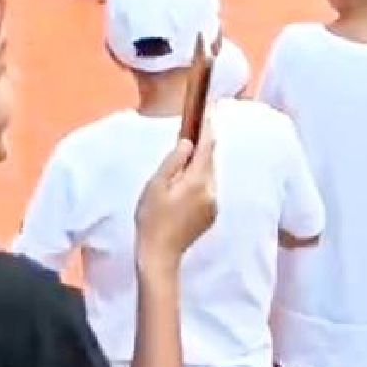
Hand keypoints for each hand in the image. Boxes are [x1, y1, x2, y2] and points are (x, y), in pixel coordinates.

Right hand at [134, 135, 217, 261]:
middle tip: (190, 134)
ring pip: (209, 175)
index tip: (209, 111)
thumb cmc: (152, 218)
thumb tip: (188, 142)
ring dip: (199, 166)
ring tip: (181, 165)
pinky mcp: (211, 215)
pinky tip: (183, 188)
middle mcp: (212, 190)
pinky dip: (199, 181)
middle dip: (202, 147)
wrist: (159, 255)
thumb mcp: (156, 184)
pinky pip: (208, 189)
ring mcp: (214, 204)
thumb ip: (174, 160)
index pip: (208, 147)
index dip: (208, 128)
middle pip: (210, 160)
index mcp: (199, 181)